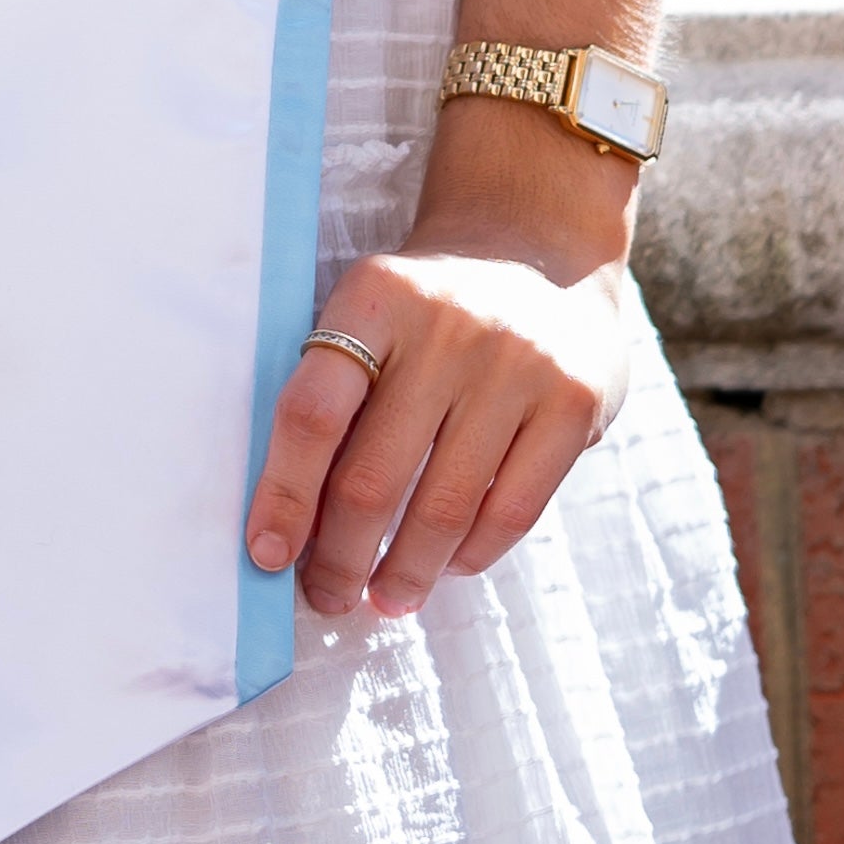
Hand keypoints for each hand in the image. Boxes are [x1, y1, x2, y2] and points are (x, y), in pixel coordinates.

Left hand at [242, 240, 628, 620]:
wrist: (534, 244)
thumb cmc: (424, 304)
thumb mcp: (369, 310)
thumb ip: (332, 392)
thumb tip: (289, 519)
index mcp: (373, 298)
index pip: (313, 412)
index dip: (285, 493)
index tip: (268, 555)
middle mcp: (445, 327)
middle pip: (374, 475)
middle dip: (342, 555)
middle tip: (327, 596)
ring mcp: (517, 364)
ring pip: (444, 507)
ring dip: (407, 572)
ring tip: (386, 598)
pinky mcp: (575, 401)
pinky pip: (512, 510)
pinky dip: (472, 554)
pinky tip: (448, 565)